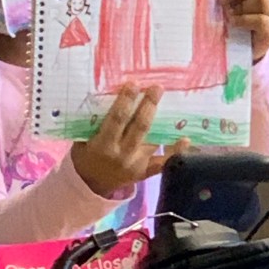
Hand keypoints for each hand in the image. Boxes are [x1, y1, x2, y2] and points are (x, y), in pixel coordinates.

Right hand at [72, 85, 188, 197]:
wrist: (90, 185)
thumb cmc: (85, 156)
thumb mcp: (82, 140)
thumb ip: (93, 123)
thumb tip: (106, 95)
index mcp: (103, 145)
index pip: (117, 119)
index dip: (126, 101)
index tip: (134, 84)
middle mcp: (121, 155)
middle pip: (139, 127)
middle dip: (148, 105)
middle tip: (157, 88)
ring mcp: (136, 164)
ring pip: (153, 141)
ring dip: (162, 122)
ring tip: (173, 104)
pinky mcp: (145, 172)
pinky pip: (163, 162)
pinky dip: (175, 151)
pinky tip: (186, 139)